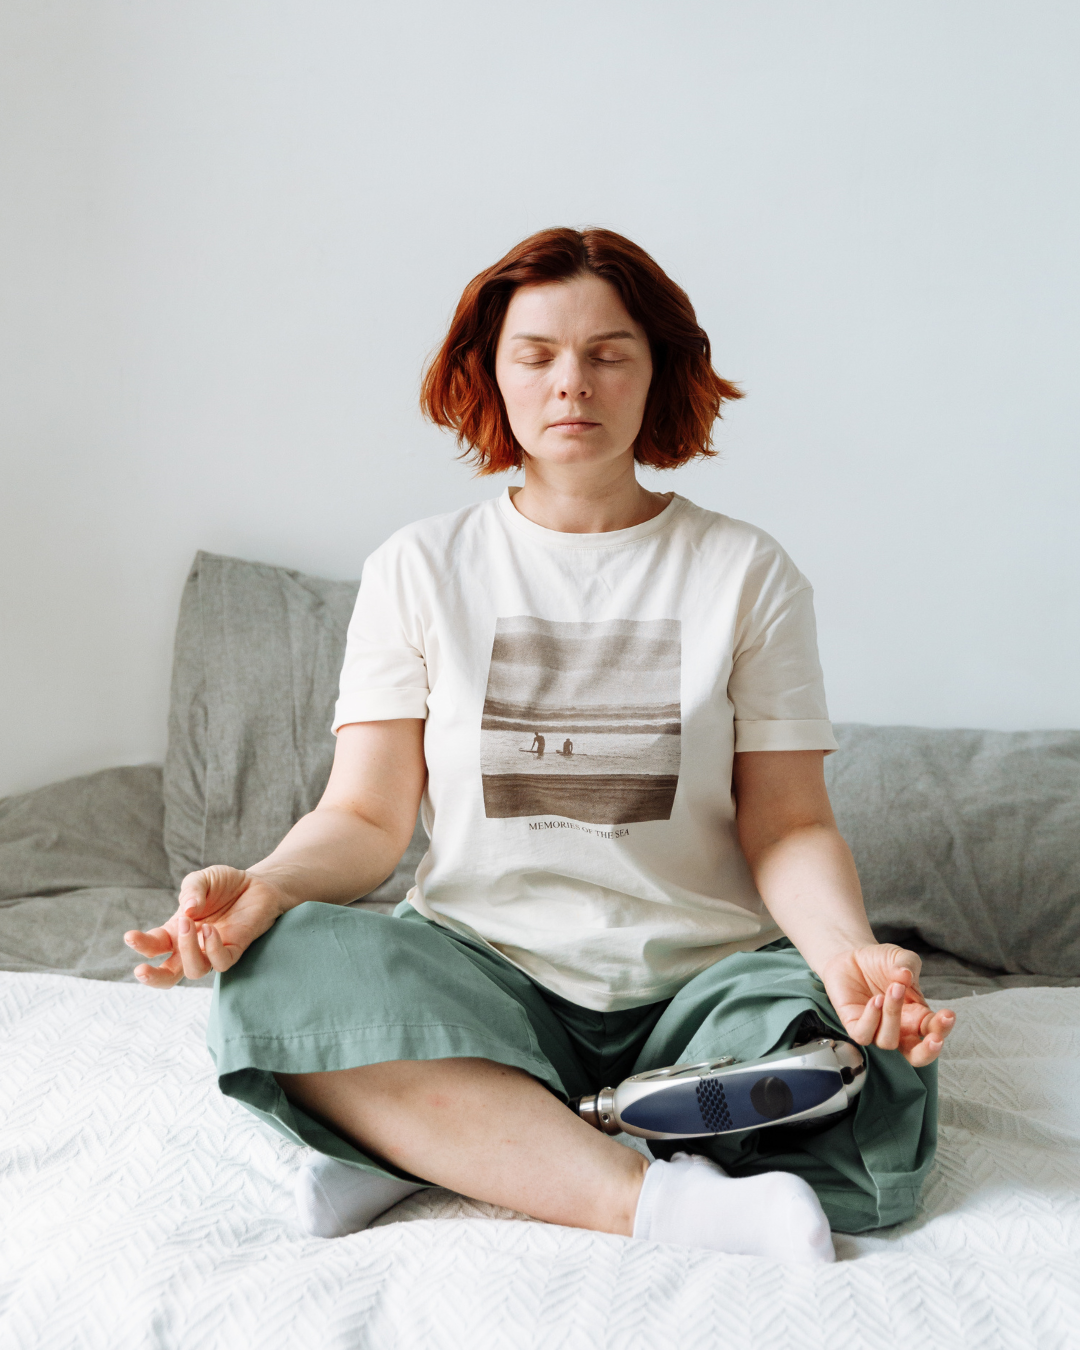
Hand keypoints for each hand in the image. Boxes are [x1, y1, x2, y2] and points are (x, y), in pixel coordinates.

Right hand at [124, 866, 287, 988]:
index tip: (129, 936)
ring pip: (194, 971)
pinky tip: (211, 929)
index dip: (140, 944)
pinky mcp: (235, 950)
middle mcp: (191, 947)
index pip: (153, 946)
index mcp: (176, 932)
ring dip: (188, 950)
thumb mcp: (202, 879)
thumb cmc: (224, 885)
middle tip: (140, 970)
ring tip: (191, 924)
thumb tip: (186, 910)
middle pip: (167, 977)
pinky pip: (221, 963)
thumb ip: (191, 890)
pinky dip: (212, 948)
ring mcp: (212, 951)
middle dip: (152, 978)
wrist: (257, 883)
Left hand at [818, 944, 955, 1067]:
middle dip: (928, 1052)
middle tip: (935, 1038)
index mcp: (917, 1017)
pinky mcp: (855, 1026)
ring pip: (888, 1042)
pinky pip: (864, 1035)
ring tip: (893, 989)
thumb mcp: (900, 958)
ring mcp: (877, 1030)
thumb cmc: (881, 962)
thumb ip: (908, 964)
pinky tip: (876, 999)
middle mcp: (899, 1029)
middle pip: (916, 1057)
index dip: (943, 1028)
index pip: (934, 1032)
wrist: (851, 956)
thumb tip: (906, 975)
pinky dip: (871, 1019)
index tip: (948, 1014)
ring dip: (893, 1016)